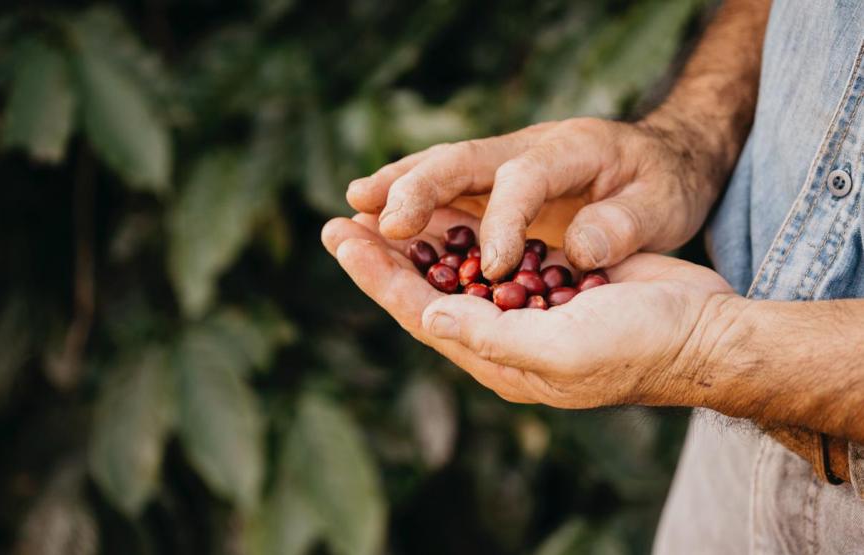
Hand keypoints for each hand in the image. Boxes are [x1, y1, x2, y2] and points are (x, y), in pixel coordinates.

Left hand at [322, 209, 737, 407]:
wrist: (703, 331)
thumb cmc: (639, 347)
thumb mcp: (562, 350)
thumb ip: (492, 336)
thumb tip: (427, 315)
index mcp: (498, 357)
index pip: (419, 312)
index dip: (377, 276)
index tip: (341, 240)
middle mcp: (503, 334)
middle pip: (426, 289)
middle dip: (383, 257)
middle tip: (338, 223)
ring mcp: (526, 306)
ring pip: (455, 269)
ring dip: (417, 241)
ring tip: (375, 214)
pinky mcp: (550, 279)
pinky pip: (491, 253)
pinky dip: (462, 233)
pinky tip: (442, 212)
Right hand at [345, 117, 721, 277]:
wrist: (668, 158)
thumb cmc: (668, 183)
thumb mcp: (664, 203)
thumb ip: (625, 225)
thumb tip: (579, 251)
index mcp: (570, 150)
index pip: (522, 181)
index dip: (503, 224)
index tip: (492, 268)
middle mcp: (526, 150)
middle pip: (461, 162)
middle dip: (416, 191)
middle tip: (374, 220)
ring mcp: (507, 163)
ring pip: (442, 172)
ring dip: (396, 191)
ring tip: (352, 212)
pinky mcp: (497, 181)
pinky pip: (447, 191)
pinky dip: (411, 202)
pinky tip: (379, 221)